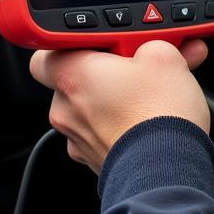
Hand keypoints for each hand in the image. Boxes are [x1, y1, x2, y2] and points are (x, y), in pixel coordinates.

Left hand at [30, 39, 209, 172]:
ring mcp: (78, 139)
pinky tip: (153, 119)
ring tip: (155, 93)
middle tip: (138, 65)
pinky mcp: (97, 161)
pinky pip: (105, 133)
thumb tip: (155, 47)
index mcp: (72, 74)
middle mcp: (65, 108)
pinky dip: (124, 124)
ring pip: (92, 109)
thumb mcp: (164, 56)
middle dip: (106, 70)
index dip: (72, 43)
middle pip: (76, 80)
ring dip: (118, 98)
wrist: (167, 173)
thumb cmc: (158, 116)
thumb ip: (150, 43)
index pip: (46, 51)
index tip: (101, 41)